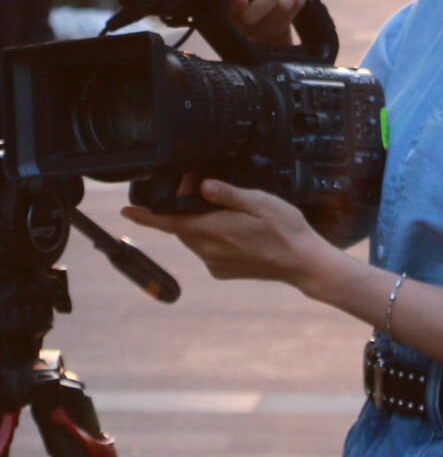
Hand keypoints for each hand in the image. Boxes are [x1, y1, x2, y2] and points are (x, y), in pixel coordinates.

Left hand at [121, 178, 326, 284]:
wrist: (302, 262)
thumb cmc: (285, 228)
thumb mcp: (259, 202)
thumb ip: (228, 194)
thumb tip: (201, 185)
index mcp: (214, 230)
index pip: (170, 222)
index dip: (146, 217)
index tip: (126, 211)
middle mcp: (209, 250)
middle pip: (182, 226)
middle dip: (183, 209)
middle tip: (200, 189)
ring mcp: (215, 264)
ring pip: (194, 238)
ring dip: (199, 223)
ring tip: (225, 211)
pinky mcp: (222, 271)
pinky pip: (207, 250)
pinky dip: (211, 236)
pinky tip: (235, 230)